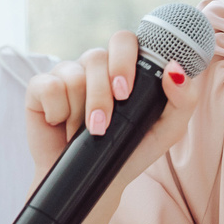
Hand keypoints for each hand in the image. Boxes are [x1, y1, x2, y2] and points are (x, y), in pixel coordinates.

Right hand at [25, 27, 204, 182]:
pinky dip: (58, 111)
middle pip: (96, 55)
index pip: (124, 41)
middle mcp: (94, 68)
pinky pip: (48, 85)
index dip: (124, 59)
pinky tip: (63, 125)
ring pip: (74, 74)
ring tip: (90, 132)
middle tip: (107, 115)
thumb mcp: (167, 130)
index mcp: (123, 68)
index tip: (127, 92)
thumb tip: (174, 69)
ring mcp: (66, 76)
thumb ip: (183, 100)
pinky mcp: (40, 90)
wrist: (94, 181)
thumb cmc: (130, 151)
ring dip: (84, 109)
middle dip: (102, 88)